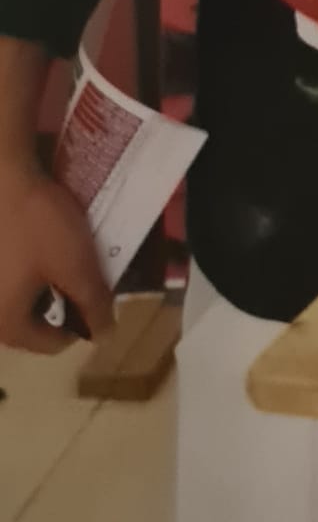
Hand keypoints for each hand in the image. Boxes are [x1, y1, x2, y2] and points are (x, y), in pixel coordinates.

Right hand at [0, 163, 110, 352]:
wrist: (1, 177)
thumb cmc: (36, 225)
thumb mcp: (75, 265)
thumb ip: (92, 303)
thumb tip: (103, 335)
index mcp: (5, 321)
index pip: (50, 344)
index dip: (83, 324)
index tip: (99, 295)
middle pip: (33, 321)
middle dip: (64, 302)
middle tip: (86, 274)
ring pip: (21, 297)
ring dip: (47, 284)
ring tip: (68, 257)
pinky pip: (10, 277)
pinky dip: (30, 268)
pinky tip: (43, 243)